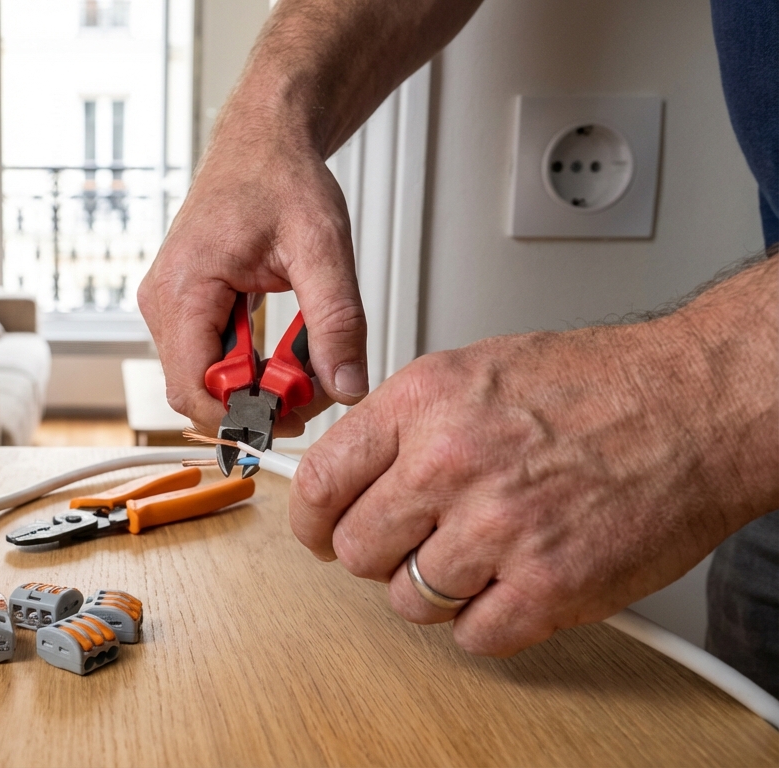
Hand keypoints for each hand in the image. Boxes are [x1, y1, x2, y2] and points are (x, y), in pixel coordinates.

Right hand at [137, 116, 368, 437]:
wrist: (262, 143)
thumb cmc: (279, 178)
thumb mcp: (322, 246)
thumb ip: (337, 321)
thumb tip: (347, 385)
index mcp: (183, 288)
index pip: (193, 387)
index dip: (245, 413)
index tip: (299, 409)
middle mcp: (162, 303)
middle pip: (195, 392)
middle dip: (255, 403)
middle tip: (312, 385)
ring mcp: (168, 307)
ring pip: (201, 382)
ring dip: (254, 387)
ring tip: (302, 360)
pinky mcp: (183, 309)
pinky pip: (206, 361)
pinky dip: (248, 368)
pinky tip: (282, 349)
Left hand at [288, 313, 773, 656]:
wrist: (694, 406)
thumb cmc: (595, 386)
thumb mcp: (472, 370)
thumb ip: (403, 421)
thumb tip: (348, 468)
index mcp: (422, 403)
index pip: (319, 482)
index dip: (312, 518)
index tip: (320, 531)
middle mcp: (450, 463)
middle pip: (356, 550)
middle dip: (376, 554)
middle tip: (411, 542)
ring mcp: (498, 527)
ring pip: (409, 599)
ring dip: (434, 589)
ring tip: (476, 556)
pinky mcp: (548, 585)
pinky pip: (473, 636)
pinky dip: (487, 620)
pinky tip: (511, 583)